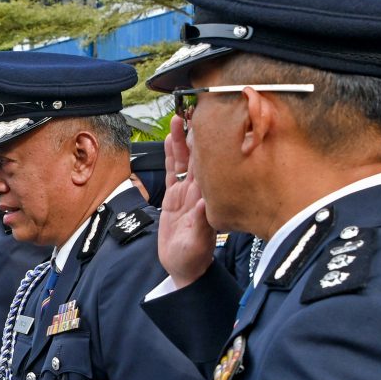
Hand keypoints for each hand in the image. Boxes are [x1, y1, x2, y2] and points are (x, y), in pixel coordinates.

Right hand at [158, 115, 214, 287]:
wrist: (182, 267)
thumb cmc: (193, 258)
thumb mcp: (196, 244)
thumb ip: (201, 223)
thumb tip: (205, 203)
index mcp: (207, 199)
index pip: (210, 167)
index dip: (208, 146)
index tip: (208, 126)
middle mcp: (199, 191)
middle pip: (198, 157)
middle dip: (195, 134)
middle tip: (194, 112)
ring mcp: (186, 192)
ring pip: (184, 160)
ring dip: (182, 140)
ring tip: (179, 119)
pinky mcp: (174, 196)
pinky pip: (173, 171)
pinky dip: (171, 156)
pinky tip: (170, 139)